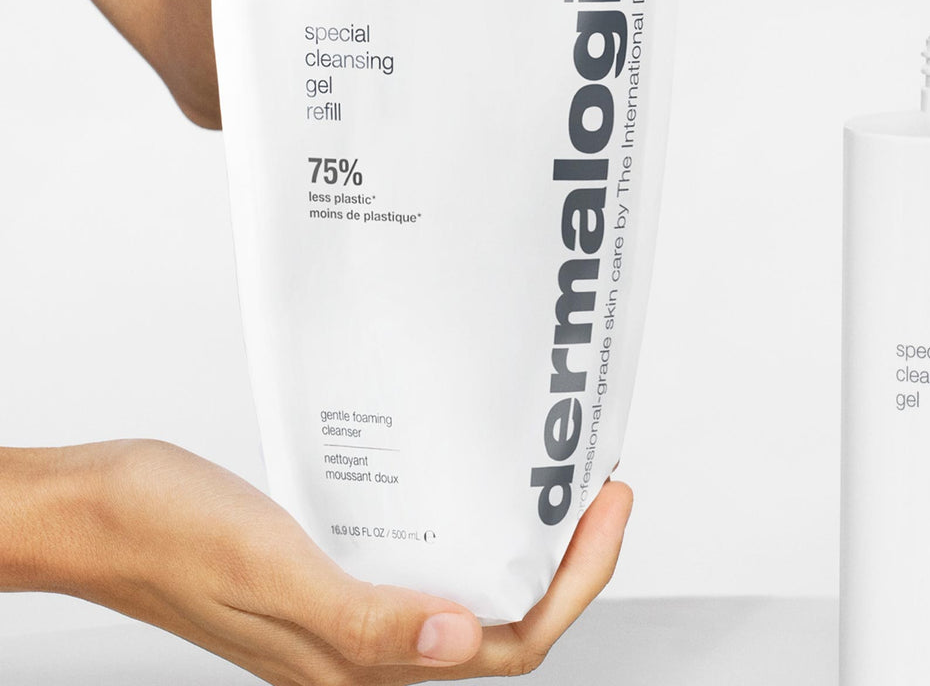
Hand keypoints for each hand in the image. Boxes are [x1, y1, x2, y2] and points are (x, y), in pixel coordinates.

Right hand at [8, 441, 631, 683]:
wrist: (103, 513)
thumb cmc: (170, 538)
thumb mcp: (272, 573)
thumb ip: (364, 621)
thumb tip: (457, 645)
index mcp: (360, 666)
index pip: (508, 645)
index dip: (576, 583)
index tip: (608, 506)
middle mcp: (366, 648)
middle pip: (502, 623)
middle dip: (568, 561)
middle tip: (599, 484)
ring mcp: (352, 610)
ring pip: (468, 593)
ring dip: (523, 544)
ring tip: (552, 480)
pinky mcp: (337, 572)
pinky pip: (424, 561)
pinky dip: (466, 527)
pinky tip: (472, 480)